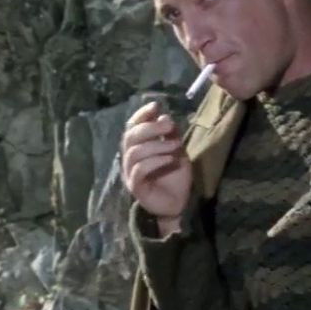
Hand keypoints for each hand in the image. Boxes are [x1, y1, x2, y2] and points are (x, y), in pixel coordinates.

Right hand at [120, 101, 191, 230]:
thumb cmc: (175, 176)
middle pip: (130, 137)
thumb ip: (170, 134)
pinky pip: (140, 170)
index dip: (141, 115)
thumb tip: (164, 116)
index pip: (132, 127)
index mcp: (138, 147)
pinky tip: (171, 159)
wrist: (180, 203)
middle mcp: (130, 159)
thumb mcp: (177, 150)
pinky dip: (156, 161)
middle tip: (169, 125)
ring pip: (134, 152)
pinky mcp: (135, 187)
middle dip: (150, 127)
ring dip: (157, 145)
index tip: (155, 106)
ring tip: (175, 145)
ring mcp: (131, 173)